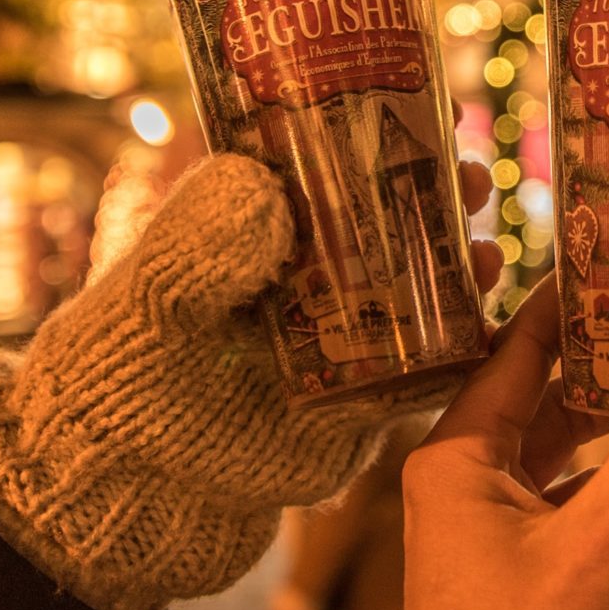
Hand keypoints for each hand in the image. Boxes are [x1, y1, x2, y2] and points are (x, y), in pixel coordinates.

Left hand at [0, 151, 498, 609]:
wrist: (121, 501)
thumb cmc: (114, 383)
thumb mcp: (150, 299)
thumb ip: (199, 242)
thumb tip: (264, 182)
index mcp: (241, 233)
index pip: (315, 162)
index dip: (373, 131)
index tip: (424, 108)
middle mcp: (293, 279)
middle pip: (380, 220)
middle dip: (433, 194)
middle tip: (472, 175)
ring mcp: (329, 342)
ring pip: (412, 288)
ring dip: (457, 264)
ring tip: (487, 252)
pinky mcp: (355, 407)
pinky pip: (421, 370)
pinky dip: (462, 347)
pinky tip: (493, 328)